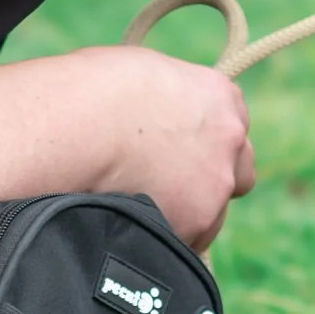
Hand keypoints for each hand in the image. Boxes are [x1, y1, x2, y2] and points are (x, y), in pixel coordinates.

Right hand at [82, 45, 255, 248]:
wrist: (77, 130)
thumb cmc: (91, 92)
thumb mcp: (139, 73)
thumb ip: (164, 97)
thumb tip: (151, 111)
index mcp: (218, 95)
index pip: (230, 122)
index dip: (202, 139)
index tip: (177, 148)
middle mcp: (229, 139)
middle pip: (237, 168)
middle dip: (210, 178)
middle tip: (167, 183)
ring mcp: (217, 184)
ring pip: (214, 210)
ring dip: (187, 211)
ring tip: (137, 208)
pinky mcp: (196, 224)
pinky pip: (188, 239)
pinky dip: (166, 236)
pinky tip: (133, 225)